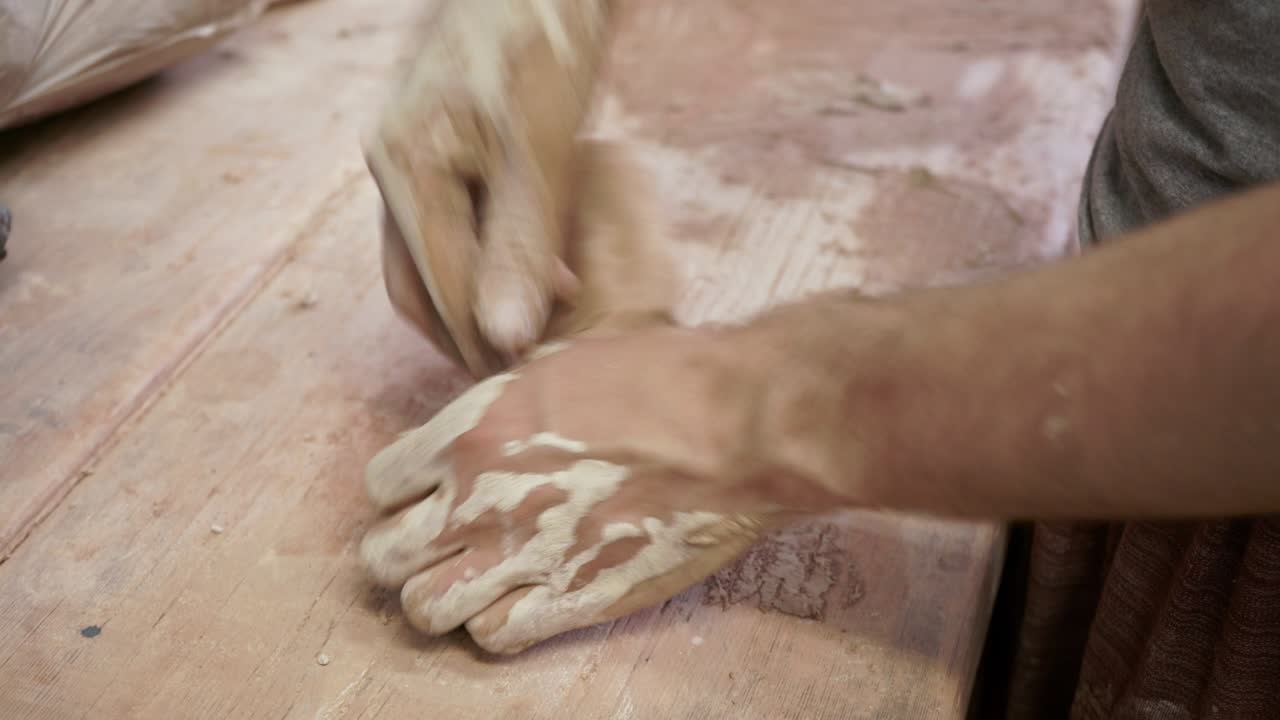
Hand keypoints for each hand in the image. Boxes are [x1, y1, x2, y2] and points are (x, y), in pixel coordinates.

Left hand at [359, 328, 792, 653]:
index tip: (427, 495)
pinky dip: (497, 625)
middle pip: (384, 556)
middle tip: (440, 546)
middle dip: (406, 552)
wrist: (736, 425)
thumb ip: (503, 409)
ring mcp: (523, 556)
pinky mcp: (572, 601)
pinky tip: (524, 601)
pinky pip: (492, 637)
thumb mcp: (559, 365)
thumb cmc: (661, 379)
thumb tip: (484, 433)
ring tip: (475, 582)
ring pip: (424, 609)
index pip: (380, 484)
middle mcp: (480, 498)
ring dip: (443, 597)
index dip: (402, 494)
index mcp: (472, 430)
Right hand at [368, 0, 612, 374]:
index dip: (481, 341)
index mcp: (405, 169)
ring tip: (532, 329)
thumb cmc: (543, 41)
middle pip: (418, 280)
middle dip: (467, 331)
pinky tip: (532, 268)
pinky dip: (486, 256)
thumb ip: (519, 243)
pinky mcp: (442, 140)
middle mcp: (395, 164)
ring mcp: (414, 151)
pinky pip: (452, 219)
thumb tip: (502, 336)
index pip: (438, 288)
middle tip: (521, 369)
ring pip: (433, 254)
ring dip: (477, 297)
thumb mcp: (539, 149)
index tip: (524, 378)